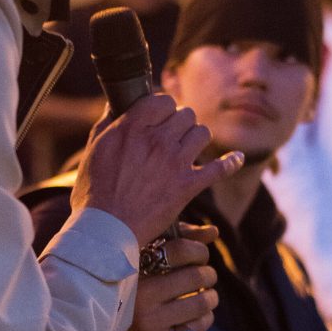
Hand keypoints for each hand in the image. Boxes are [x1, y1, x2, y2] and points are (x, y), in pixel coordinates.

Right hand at [71, 94, 243, 244]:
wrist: (107, 230)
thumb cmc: (95, 193)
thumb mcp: (94, 151)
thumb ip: (107, 124)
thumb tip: (114, 105)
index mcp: (132, 127)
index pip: (162, 100)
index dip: (163, 108)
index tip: (161, 117)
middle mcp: (156, 139)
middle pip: (185, 114)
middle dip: (181, 123)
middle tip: (174, 136)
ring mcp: (175, 162)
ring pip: (202, 133)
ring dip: (197, 139)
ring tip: (191, 148)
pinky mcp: (188, 186)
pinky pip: (219, 168)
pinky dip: (231, 162)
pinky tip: (237, 158)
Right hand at [100, 223, 218, 330]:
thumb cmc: (127, 289)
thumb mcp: (141, 260)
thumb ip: (176, 242)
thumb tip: (213, 231)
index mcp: (132, 269)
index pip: (180, 249)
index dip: (198, 250)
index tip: (199, 256)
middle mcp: (139, 296)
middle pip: (196, 276)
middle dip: (208, 274)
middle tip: (206, 276)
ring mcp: (149, 323)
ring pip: (202, 303)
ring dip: (211, 298)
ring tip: (205, 296)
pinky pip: (197, 328)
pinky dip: (203, 319)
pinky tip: (194, 316)